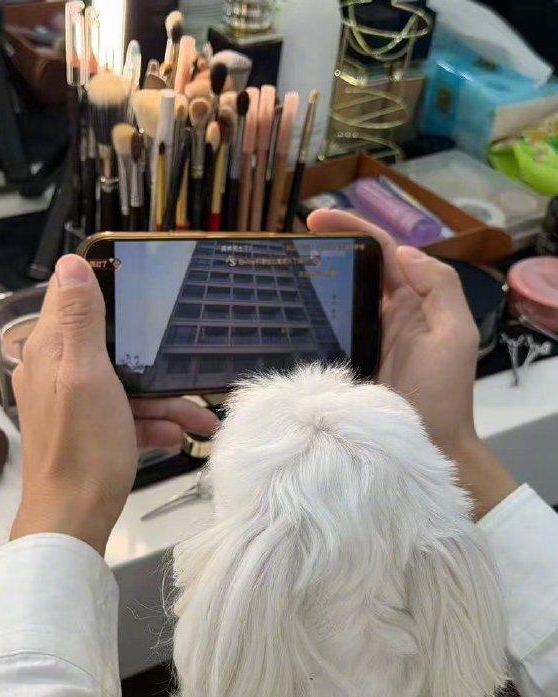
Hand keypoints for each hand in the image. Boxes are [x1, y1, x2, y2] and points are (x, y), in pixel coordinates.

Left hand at [11, 255, 219, 553]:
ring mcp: (73, 405)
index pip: (69, 300)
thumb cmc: (83, 447)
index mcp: (49, 352)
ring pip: (124, 385)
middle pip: (109, 346)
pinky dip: (153, 423)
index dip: (105, 289)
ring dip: (165, 400)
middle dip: (153, 358)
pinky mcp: (89, 433)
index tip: (146, 287)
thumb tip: (71, 262)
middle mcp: (55, 373)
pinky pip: (124, 416)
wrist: (73, 522)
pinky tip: (182, 435)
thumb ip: (81, 320)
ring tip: (206, 418)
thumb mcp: (86, 375)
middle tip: (190, 361)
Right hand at [307, 210, 516, 518]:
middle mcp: (383, 315)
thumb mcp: (453, 334)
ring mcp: (359, 340)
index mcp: (412, 300)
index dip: (351, 229)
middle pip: (351, 271)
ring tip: (273, 275)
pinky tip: (277, 317)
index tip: (314, 219)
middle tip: (284, 247)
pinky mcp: (339, 367)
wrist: (428, 447)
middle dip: (322, 252)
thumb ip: (439, 287)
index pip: (381, 251)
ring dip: (308, 285)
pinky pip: (320, 336)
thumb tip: (401, 252)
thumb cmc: (443, 393)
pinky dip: (301, 323)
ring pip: (333, 301)